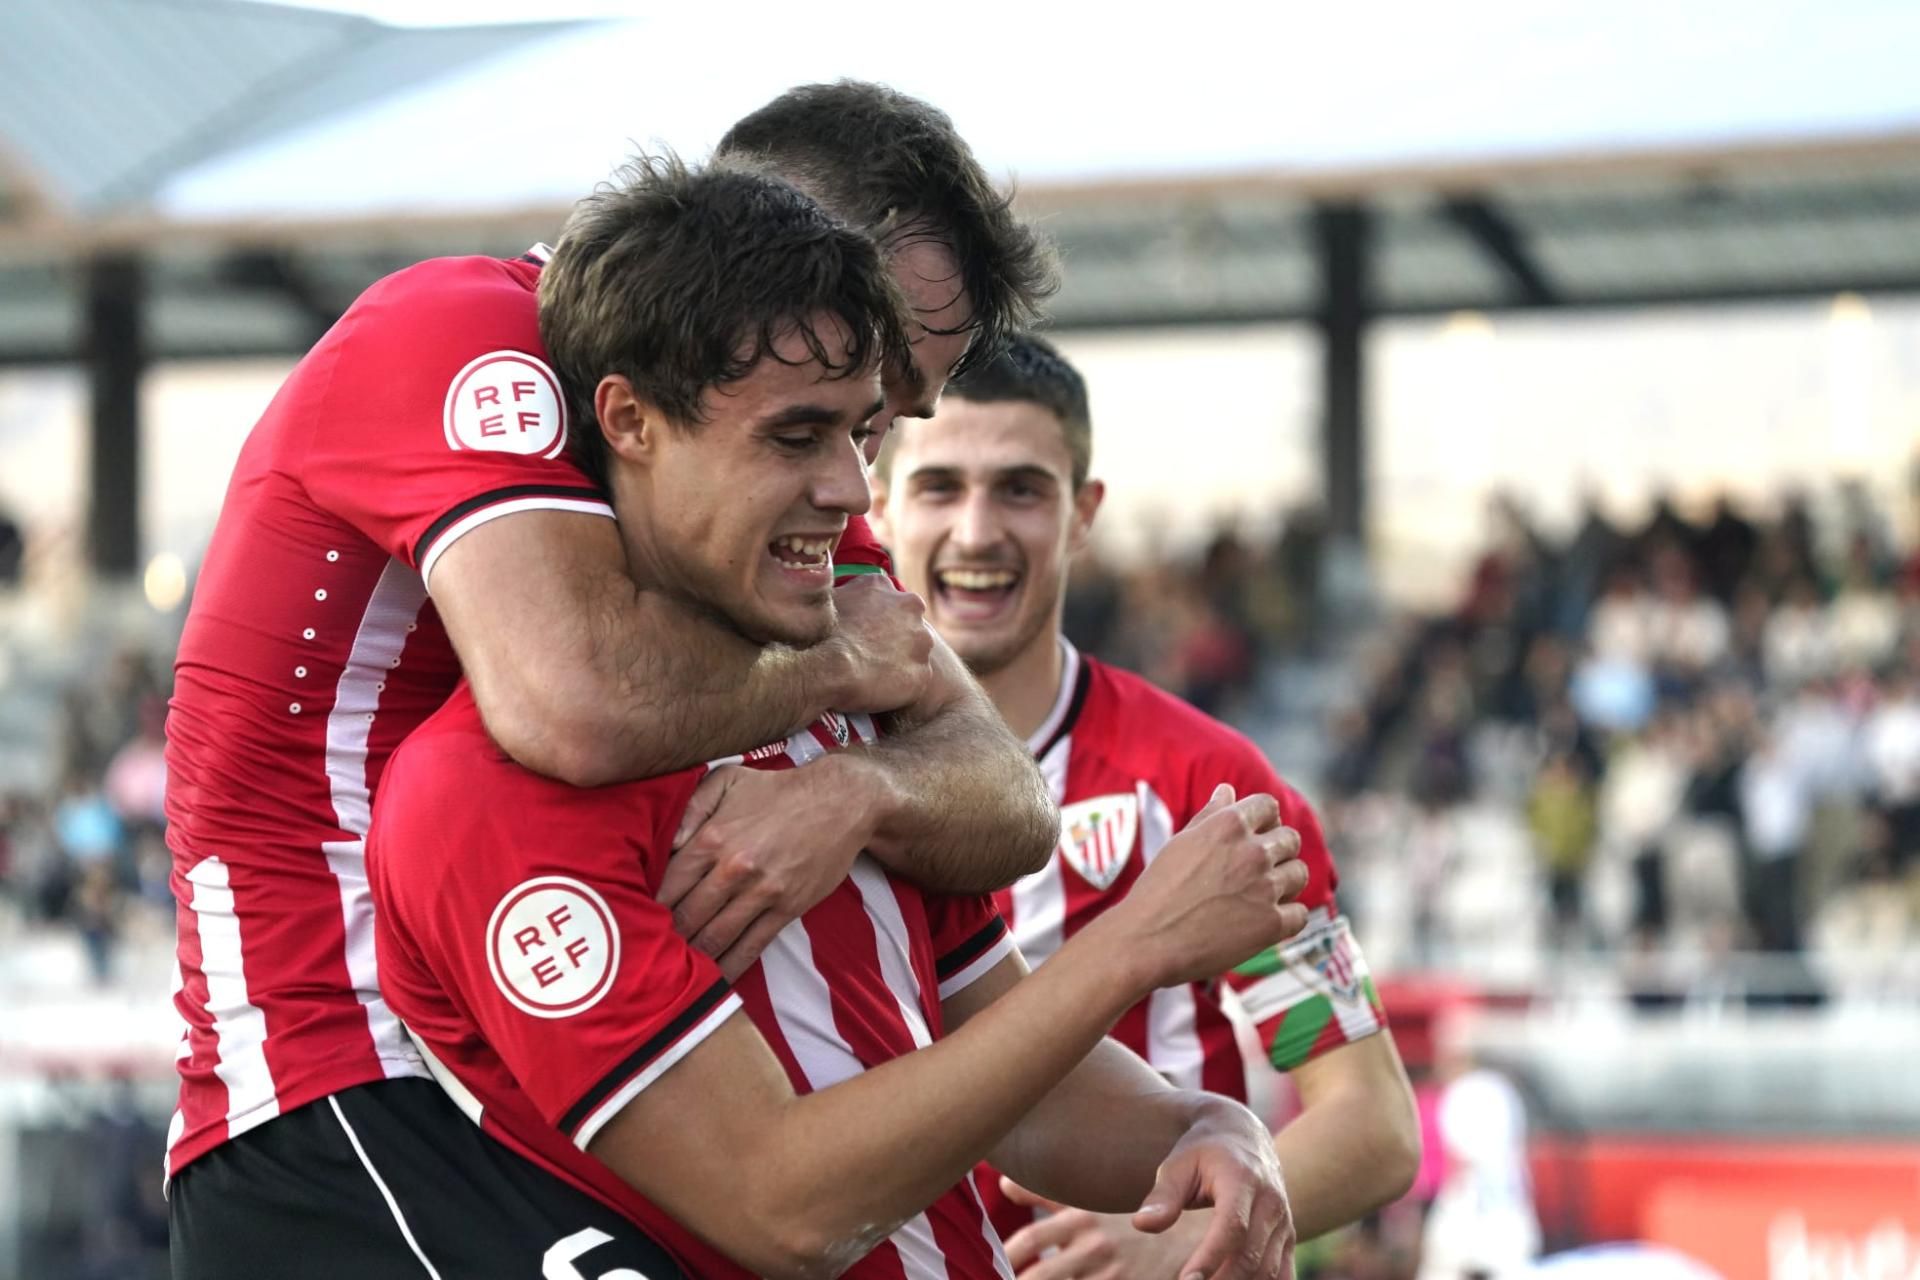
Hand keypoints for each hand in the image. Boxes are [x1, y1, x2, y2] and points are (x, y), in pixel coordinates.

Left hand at [662, 758, 878, 977]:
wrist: (840, 801)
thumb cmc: (778, 790)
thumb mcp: (727, 779)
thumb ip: (690, 805)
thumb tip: (666, 842)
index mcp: (713, 838)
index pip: (668, 884)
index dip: (647, 907)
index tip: (635, 922)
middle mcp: (733, 868)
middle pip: (687, 916)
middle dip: (665, 938)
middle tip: (648, 953)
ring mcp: (762, 892)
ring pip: (716, 937)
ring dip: (693, 957)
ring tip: (673, 972)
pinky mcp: (787, 908)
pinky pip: (752, 946)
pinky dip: (730, 966)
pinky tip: (714, 980)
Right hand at [824, 575, 933, 715]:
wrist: (831, 668)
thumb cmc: (822, 634)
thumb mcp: (826, 601)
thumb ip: (840, 594)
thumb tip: (827, 592)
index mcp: (884, 586)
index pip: (886, 599)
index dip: (876, 618)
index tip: (864, 631)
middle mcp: (911, 607)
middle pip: (906, 623)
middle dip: (895, 638)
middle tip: (871, 653)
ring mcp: (922, 641)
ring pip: (915, 652)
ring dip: (900, 662)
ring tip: (875, 674)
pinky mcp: (923, 672)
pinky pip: (915, 680)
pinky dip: (902, 686)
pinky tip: (881, 690)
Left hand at [1001, 1183, 1179, 1279]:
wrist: (1204, 1230)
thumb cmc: (1138, 1216)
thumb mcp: (1093, 1201)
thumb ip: (1049, 1196)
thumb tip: (1003, 1184)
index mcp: (1084, 1220)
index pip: (1030, 1240)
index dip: (1007, 1255)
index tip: (993, 1262)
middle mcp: (1095, 1249)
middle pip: (1039, 1276)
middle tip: (994, 1278)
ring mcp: (1114, 1274)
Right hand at [1109, 785, 1308, 989]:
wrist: (1147, 941)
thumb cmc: (1157, 891)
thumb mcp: (1181, 843)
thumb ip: (1210, 815)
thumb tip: (1228, 790)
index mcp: (1229, 825)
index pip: (1268, 806)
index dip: (1265, 819)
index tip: (1257, 834)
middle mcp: (1253, 852)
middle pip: (1290, 839)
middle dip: (1279, 850)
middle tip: (1258, 870)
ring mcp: (1265, 888)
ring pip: (1299, 873)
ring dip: (1286, 881)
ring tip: (1262, 894)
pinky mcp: (1272, 924)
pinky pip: (1300, 914)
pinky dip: (1288, 917)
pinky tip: (1267, 920)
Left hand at [1129, 1102, 1294, 1279]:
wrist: (1244, 1136)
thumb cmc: (1203, 1152)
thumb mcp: (1178, 1164)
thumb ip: (1163, 1196)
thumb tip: (1142, 1224)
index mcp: (1243, 1179)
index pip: (1232, 1226)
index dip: (1211, 1257)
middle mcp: (1271, 1202)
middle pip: (1252, 1255)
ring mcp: (1283, 1222)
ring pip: (1269, 1270)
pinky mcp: (1288, 1237)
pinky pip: (1283, 1274)